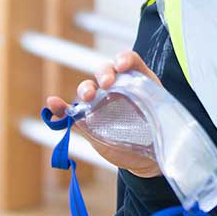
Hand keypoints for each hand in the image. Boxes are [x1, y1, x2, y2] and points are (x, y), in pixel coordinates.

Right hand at [44, 50, 161, 177]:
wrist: (149, 156)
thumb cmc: (160, 132)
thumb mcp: (164, 118)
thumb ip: (161, 111)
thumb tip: (164, 113)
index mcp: (137, 82)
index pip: (129, 61)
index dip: (124, 59)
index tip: (122, 65)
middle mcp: (117, 88)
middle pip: (105, 71)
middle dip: (104, 73)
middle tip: (107, 83)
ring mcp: (100, 104)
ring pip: (88, 89)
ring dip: (85, 89)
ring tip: (87, 97)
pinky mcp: (88, 120)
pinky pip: (70, 111)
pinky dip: (59, 108)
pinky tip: (52, 104)